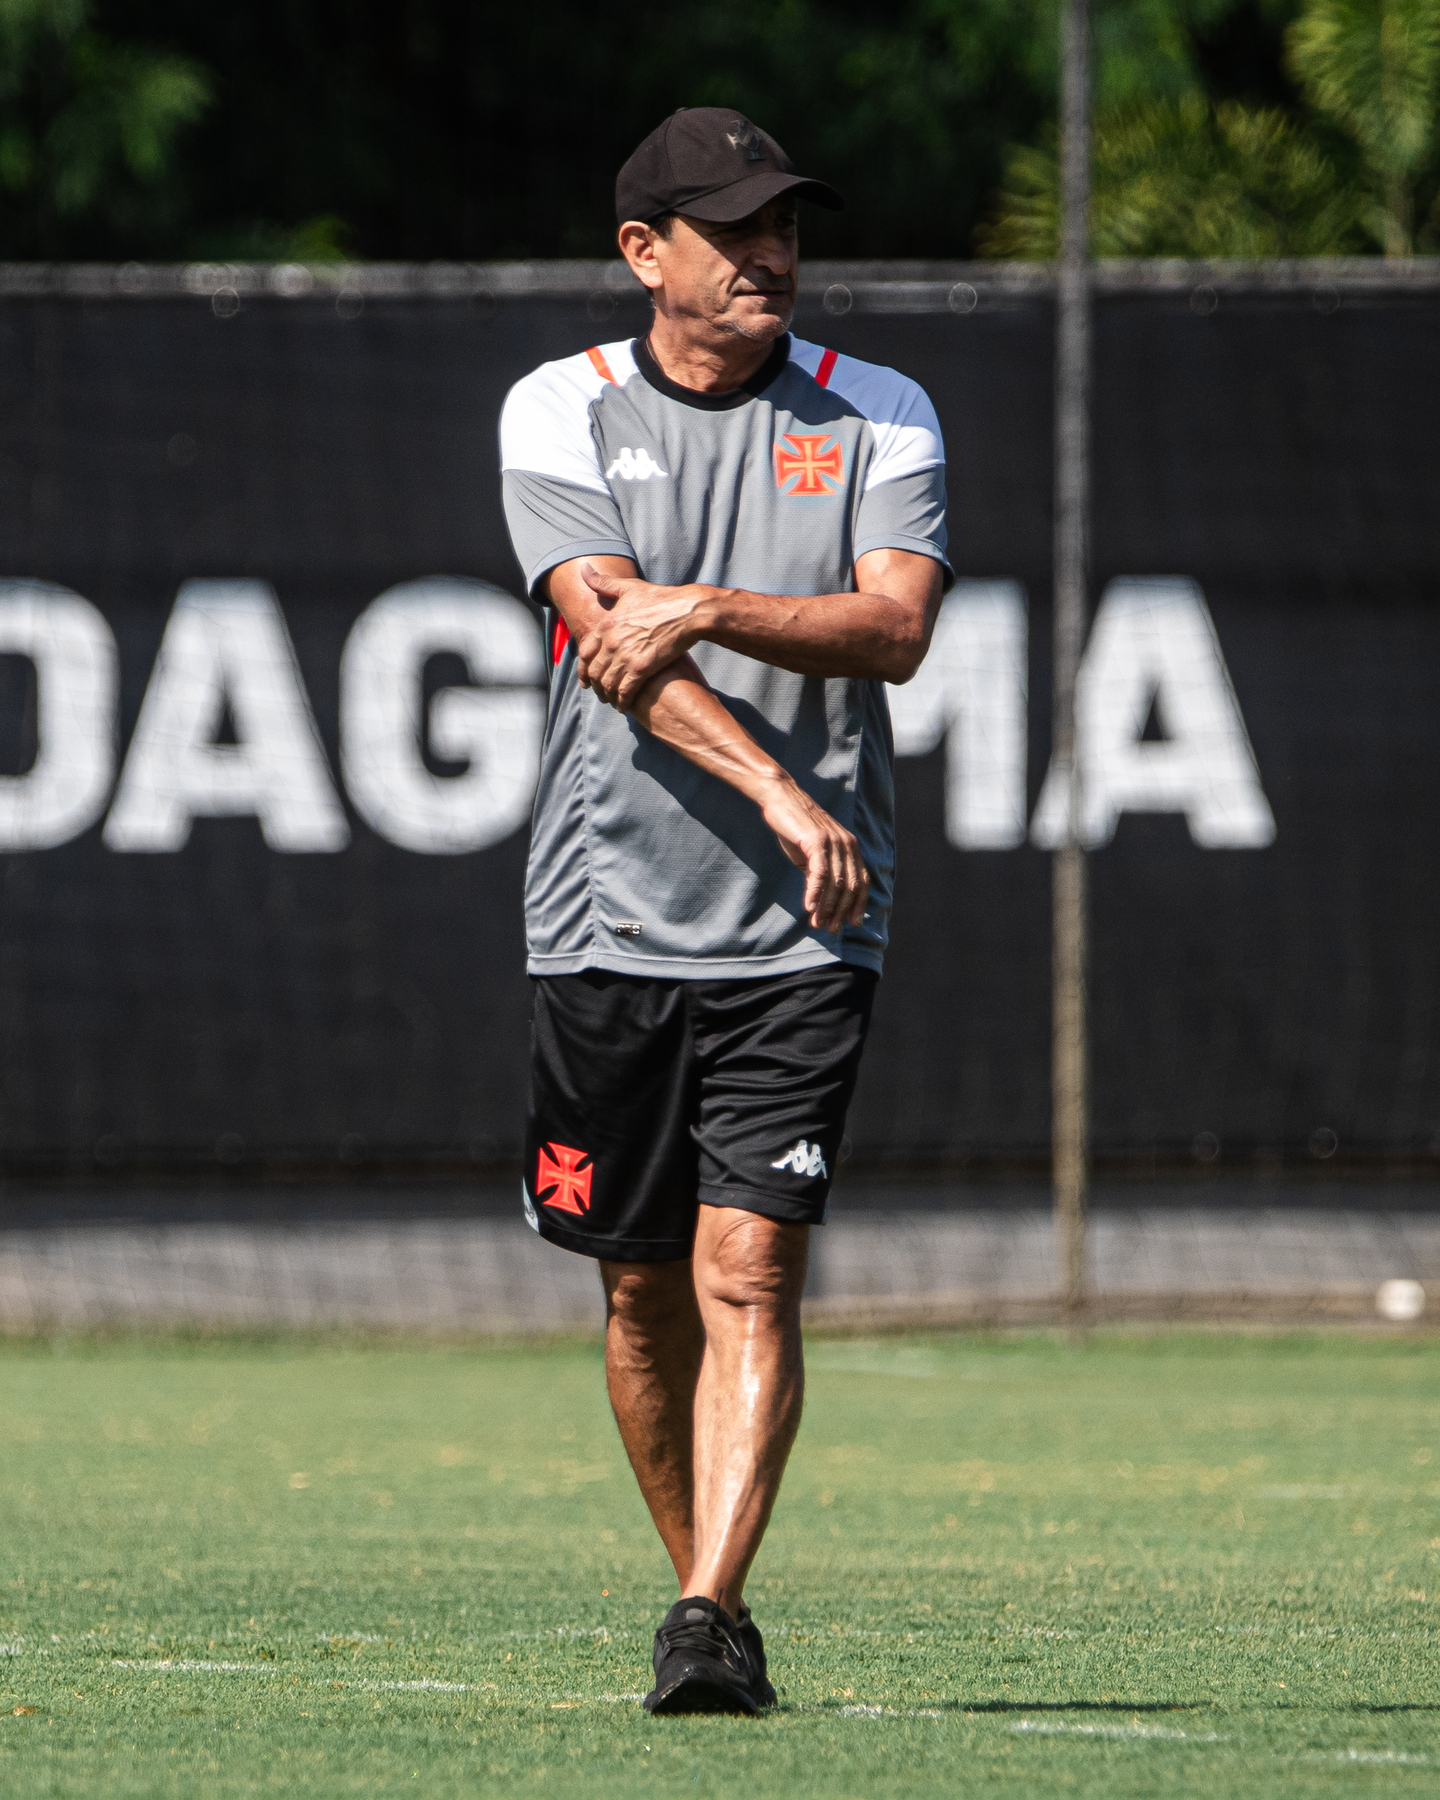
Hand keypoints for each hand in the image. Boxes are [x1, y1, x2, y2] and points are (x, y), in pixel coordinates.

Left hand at [575, 563, 707, 710]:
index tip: (586, 680)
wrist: (688, 611)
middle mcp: (612, 640)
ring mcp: (626, 655)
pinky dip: (622, 701)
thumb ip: (604, 583)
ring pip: (608, 684)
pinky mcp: (642, 668)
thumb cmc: (662, 598)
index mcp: (607, 623)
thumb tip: (583, 569)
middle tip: (600, 694)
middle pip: (595, 671)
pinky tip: (624, 706)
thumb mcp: (630, 587)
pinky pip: (625, 691)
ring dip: (608, 696)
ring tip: (612, 701)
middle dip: (596, 686)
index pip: (585, 652)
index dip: (583, 670)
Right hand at [757, 775, 869, 934]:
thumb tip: (824, 901)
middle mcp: (846, 844)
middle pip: (849, 886)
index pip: (861, 881)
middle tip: (831, 929)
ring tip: (818, 924)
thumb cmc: (796, 826)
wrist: (781, 798)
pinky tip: (809, 907)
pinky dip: (815, 892)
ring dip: (827, 907)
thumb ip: (823, 872)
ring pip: (835, 882)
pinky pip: (820, 872)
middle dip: (841, 911)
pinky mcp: (816, 841)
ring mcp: (833, 842)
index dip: (858, 904)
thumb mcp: (814, 852)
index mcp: (850, 847)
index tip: (853, 923)